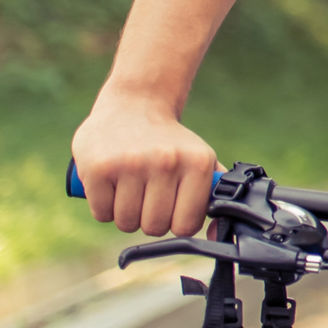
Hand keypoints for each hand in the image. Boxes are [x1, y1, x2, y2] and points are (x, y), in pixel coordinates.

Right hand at [71, 94, 218, 236]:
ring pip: (126, 223)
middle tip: (147, 195)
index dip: (176, 223)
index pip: (186, 226)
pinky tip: (111, 184)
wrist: (135, 105)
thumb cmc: (170, 143)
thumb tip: (216, 234)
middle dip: (148, 219)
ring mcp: (131, 164)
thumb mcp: (200, 160)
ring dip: (125, 214)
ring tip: (130, 187)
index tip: (172, 208)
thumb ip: (212, 195)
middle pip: (154, 227)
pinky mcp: (98, 168)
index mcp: (197, 163)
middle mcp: (166, 162)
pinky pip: (102, 214)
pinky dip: (104, 207)